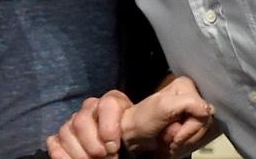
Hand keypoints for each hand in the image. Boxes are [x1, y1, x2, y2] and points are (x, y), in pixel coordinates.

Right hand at [46, 77, 212, 158]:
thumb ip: (175, 114)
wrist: (136, 157)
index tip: (115, 145)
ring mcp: (76, 125)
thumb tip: (201, 108)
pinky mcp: (64, 140)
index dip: (108, 122)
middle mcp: (94, 111)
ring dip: (78, 151)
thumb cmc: (148, 147)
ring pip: (67, 128)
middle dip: (92, 142)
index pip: (108, 102)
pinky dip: (61, 153)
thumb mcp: (165, 131)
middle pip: (82, 115)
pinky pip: (54, 140)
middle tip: (105, 158)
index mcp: (118, 106)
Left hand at [124, 76, 213, 156]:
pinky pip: (199, 140)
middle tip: (170, 135)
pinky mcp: (192, 126)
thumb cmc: (143, 119)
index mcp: (187, 86)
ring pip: (204, 135)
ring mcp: (193, 113)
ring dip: (185, 142)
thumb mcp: (164, 106)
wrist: (134, 135)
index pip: (204, 112)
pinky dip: (185, 146)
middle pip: (206, 125)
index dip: (190, 128)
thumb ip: (188, 102)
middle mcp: (193, 96)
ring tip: (169, 137)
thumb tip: (208, 110)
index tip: (174, 131)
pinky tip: (174, 142)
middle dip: (186, 136)